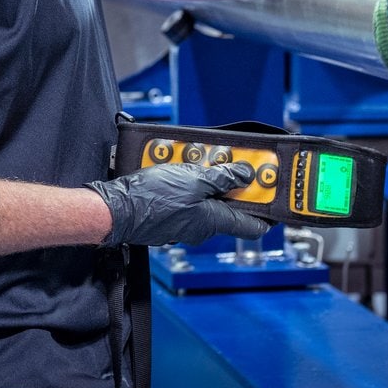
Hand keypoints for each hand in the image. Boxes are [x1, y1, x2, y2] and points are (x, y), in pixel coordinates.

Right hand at [89, 161, 270, 246]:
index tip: (272, 194)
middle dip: (228, 182)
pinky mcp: (168, 217)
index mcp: (214, 221)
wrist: (116, 209)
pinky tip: (174, 168)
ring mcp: (184, 224)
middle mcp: (202, 227)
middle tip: (224, 161)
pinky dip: (185, 184)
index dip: (266, 210)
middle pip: (226, 205)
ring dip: (202, 179)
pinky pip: (185, 200)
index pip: (252, 225)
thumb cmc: (151, 198)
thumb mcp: (193, 179)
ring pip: (203, 199)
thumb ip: (222, 178)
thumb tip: (246, 175)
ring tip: (191, 159)